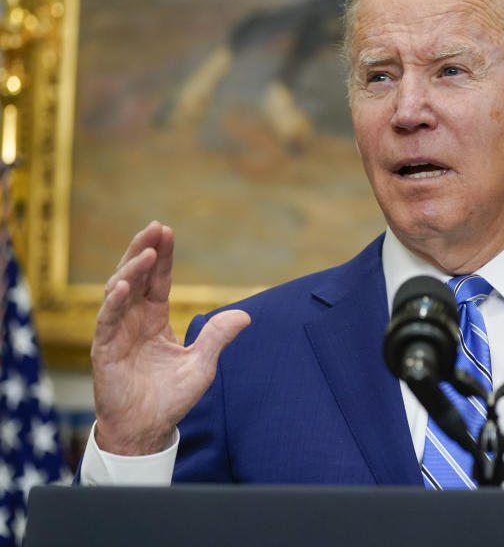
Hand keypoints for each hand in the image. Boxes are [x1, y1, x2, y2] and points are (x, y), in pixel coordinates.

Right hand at [91, 221, 249, 454]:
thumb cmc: (171, 398)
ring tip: (146, 251)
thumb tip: (246, 315)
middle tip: (155, 227)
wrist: (147, 429)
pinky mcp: (104, 350)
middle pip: (136, 276)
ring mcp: (116, 333)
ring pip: (118, 291)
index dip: (162, 256)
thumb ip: (218, 338)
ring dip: (131, 270)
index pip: (158, 280)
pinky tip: (125, 285)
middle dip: (144, 250)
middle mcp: (133, 320)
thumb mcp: (202, 364)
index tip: (168, 231)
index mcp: (154, 320)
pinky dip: (115, 301)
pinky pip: (107, 320)